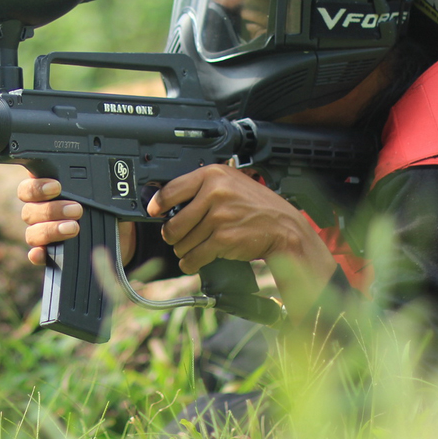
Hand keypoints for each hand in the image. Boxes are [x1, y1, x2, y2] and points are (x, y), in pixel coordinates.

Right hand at [17, 175, 135, 266]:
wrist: (116, 231)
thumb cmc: (101, 205)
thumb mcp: (99, 193)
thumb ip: (92, 186)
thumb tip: (110, 179)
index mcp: (44, 193)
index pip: (28, 188)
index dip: (37, 187)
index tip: (56, 187)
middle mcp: (38, 213)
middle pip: (29, 211)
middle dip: (52, 209)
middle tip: (77, 209)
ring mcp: (41, 234)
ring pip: (33, 233)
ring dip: (51, 230)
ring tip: (74, 228)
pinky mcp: (48, 254)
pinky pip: (36, 255)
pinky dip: (37, 254)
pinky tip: (43, 253)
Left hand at [145, 164, 336, 322]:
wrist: (283, 227)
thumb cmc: (255, 206)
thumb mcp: (229, 184)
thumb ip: (201, 188)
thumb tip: (166, 202)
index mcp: (212, 175)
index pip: (171, 191)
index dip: (157, 205)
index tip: (154, 212)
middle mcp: (214, 193)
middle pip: (174, 223)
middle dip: (172, 235)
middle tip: (177, 237)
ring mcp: (219, 216)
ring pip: (182, 242)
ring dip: (184, 250)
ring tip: (192, 248)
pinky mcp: (223, 238)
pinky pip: (194, 256)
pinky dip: (191, 263)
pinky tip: (194, 261)